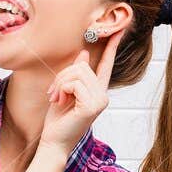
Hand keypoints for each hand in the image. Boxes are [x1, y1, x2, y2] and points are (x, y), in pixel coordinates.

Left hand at [40, 30, 121, 152]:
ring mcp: (100, 101)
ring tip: (56, 98)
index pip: (106, 65)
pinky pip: (74, 83)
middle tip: (53, 92)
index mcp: (97, 91)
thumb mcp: (64, 91)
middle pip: (83, 67)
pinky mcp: (92, 106)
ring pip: (77, 73)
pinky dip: (61, 89)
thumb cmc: (58, 120)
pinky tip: (59, 101)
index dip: (111, 46)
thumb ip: (75, 74)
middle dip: (62, 76)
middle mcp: (102, 95)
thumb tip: (84, 54)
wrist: (53, 142)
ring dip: (60, 83)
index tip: (118, 29)